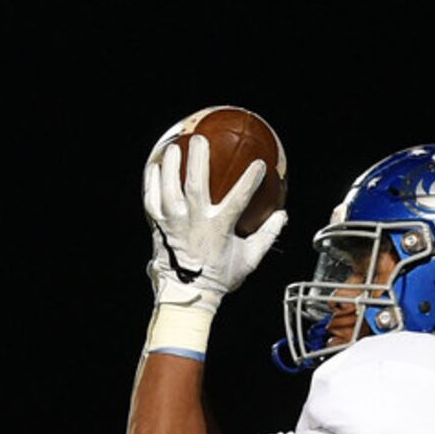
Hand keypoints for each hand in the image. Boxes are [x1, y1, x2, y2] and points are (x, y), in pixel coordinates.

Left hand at [143, 132, 286, 306]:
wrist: (188, 294)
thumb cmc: (219, 277)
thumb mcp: (248, 260)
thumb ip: (266, 236)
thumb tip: (282, 216)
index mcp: (218, 228)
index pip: (238, 199)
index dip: (250, 180)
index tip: (259, 164)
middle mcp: (194, 222)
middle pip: (195, 183)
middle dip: (198, 158)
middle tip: (200, 139)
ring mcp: (174, 222)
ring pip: (169, 186)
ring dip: (170, 164)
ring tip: (174, 148)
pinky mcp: (158, 224)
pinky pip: (151, 197)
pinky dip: (152, 180)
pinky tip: (155, 167)